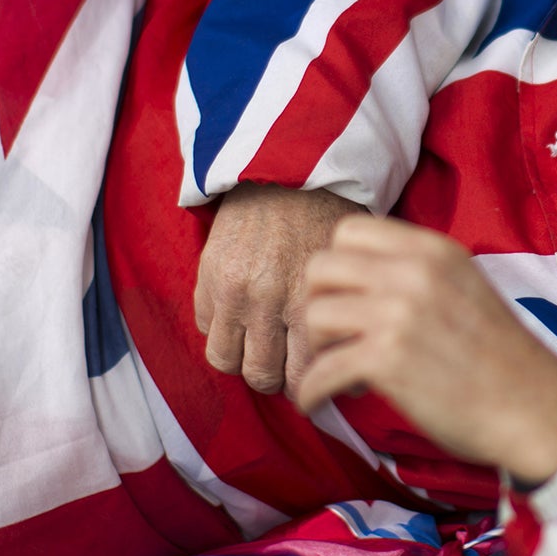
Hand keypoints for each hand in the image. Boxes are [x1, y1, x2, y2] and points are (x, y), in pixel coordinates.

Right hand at [194, 183, 363, 393]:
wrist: (285, 169)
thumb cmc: (327, 220)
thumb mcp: (349, 268)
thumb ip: (346, 317)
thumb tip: (352, 375)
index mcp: (308, 300)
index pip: (305, 373)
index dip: (310, 386)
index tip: (315, 382)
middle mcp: (266, 300)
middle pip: (262, 375)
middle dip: (275, 379)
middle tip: (284, 368)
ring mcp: (231, 290)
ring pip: (225, 360)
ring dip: (242, 360)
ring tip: (258, 347)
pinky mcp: (206, 275)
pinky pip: (205, 327)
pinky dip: (221, 330)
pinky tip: (240, 317)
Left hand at [293, 216, 556, 483]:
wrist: (534, 409)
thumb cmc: (500, 356)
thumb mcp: (465, 286)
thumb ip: (418, 272)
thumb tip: (359, 279)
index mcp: (433, 250)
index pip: (349, 231)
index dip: (339, 268)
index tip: (348, 299)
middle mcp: (413, 273)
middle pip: (321, 267)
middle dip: (318, 303)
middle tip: (335, 336)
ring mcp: (399, 314)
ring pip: (314, 315)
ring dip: (316, 350)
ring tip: (339, 371)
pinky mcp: (387, 360)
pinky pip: (319, 370)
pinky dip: (310, 392)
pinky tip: (319, 403)